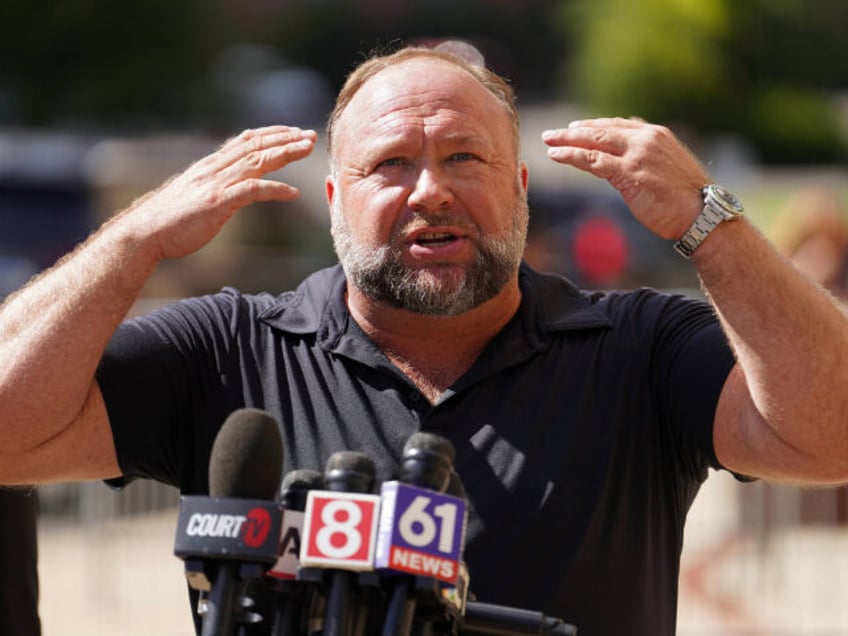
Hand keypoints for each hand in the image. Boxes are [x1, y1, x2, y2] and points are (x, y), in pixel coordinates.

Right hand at [123, 126, 317, 260]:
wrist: (145, 232)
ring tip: (308, 149)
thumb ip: (213, 185)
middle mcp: (214, 169)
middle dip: (285, 138)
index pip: (245, 141)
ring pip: (257, 161)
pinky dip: (275, 189)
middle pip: (256, 146)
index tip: (293, 131)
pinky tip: (293, 193)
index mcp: (210, 166)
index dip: (271, 133)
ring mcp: (215, 184)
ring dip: (285, 153)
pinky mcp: (217, 203)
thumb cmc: (169, 219)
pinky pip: (252, 191)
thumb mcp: (195, 194)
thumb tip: (228, 186)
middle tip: (310, 135)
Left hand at [542, 118, 707, 239]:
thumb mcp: (668, 169)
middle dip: (574, 131)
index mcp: (656, 135)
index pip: (619, 125)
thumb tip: (629, 158)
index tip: (576, 128)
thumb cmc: (688, 199)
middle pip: (602, 130)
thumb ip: (647, 159)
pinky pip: (593, 160)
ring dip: (568, 141)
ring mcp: (637, 154)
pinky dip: (572, 156)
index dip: (594, 126)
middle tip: (552, 134)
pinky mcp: (629, 173)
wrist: (703, 214)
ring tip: (548, 142)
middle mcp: (646, 139)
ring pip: (595, 142)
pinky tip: (557, 156)